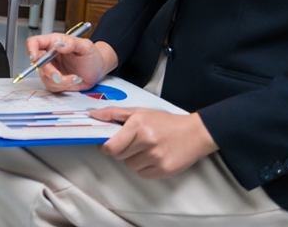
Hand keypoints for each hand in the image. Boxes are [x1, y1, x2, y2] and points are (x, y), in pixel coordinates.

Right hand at [27, 33, 117, 91]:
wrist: (98, 70)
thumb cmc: (92, 56)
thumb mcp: (86, 46)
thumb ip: (72, 43)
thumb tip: (58, 45)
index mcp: (53, 42)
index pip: (35, 42)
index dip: (31, 49)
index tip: (35, 58)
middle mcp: (50, 55)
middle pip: (38, 62)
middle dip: (49, 71)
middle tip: (59, 76)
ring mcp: (51, 68)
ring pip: (44, 77)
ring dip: (59, 81)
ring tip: (74, 78)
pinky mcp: (55, 81)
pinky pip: (52, 86)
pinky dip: (63, 86)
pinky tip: (73, 80)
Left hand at [93, 108, 218, 178]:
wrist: (195, 133)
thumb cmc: (165, 122)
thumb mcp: (139, 112)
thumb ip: (113, 113)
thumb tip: (92, 114)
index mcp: (138, 125)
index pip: (111, 146)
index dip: (105, 147)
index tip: (107, 145)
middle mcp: (147, 141)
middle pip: (119, 157)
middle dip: (122, 151)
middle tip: (133, 143)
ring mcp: (157, 157)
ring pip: (131, 166)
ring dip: (135, 159)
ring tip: (147, 149)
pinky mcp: (165, 170)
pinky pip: (144, 175)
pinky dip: (146, 168)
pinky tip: (155, 157)